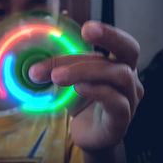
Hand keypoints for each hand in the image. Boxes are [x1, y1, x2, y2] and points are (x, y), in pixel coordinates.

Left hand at [29, 21, 143, 151]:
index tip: (85, 28)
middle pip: (129, 51)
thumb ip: (56, 65)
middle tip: (87, 30)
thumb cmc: (80, 103)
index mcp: (117, 64)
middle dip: (109, 37)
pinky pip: (116, 101)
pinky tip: (78, 89)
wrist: (87, 135)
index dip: (107, 33)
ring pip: (118, 74)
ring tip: (57, 76)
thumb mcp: (66, 80)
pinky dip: (96, 91)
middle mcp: (128, 78)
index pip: (118, 43)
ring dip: (85, 70)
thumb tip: (34, 58)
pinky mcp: (122, 119)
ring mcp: (129, 99)